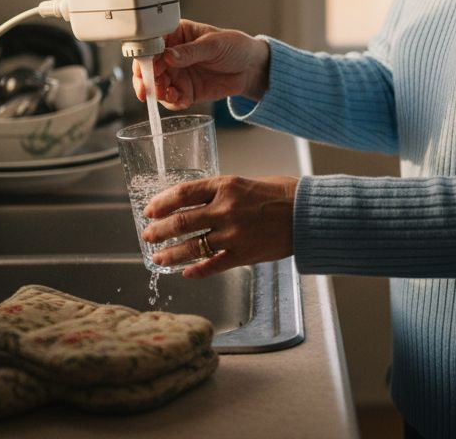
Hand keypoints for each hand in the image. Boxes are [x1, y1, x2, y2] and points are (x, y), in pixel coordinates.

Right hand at [131, 19, 270, 109]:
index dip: (146, 54)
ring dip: (157, 92)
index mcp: (175, 35)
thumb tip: (168, 56)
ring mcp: (177, 74)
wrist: (251, 68)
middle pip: (148, 67)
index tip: (146, 64)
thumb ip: (191, 51)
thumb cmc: (234, 46)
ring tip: (166, 94)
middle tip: (148, 86)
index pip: (152, 43)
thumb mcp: (214, 44)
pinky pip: (172, 99)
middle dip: (146, 78)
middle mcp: (170, 55)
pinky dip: (172, 102)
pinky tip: (179, 100)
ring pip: (156, 86)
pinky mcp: (185, 91)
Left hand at [140, 175, 298, 278]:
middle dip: (159, 231)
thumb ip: (222, 193)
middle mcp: (226, 209)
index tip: (150, 210)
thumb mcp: (246, 182)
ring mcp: (233, 234)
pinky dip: (196, 270)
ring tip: (158, 258)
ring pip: (191, 247)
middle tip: (147, 236)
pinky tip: (186, 273)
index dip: (161, 203)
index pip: (182, 193)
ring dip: (170, 253)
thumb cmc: (282, 194)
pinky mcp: (243, 254)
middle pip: (181, 222)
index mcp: (225, 185)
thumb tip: (197, 204)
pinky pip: (213, 265)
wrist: (308, 213)